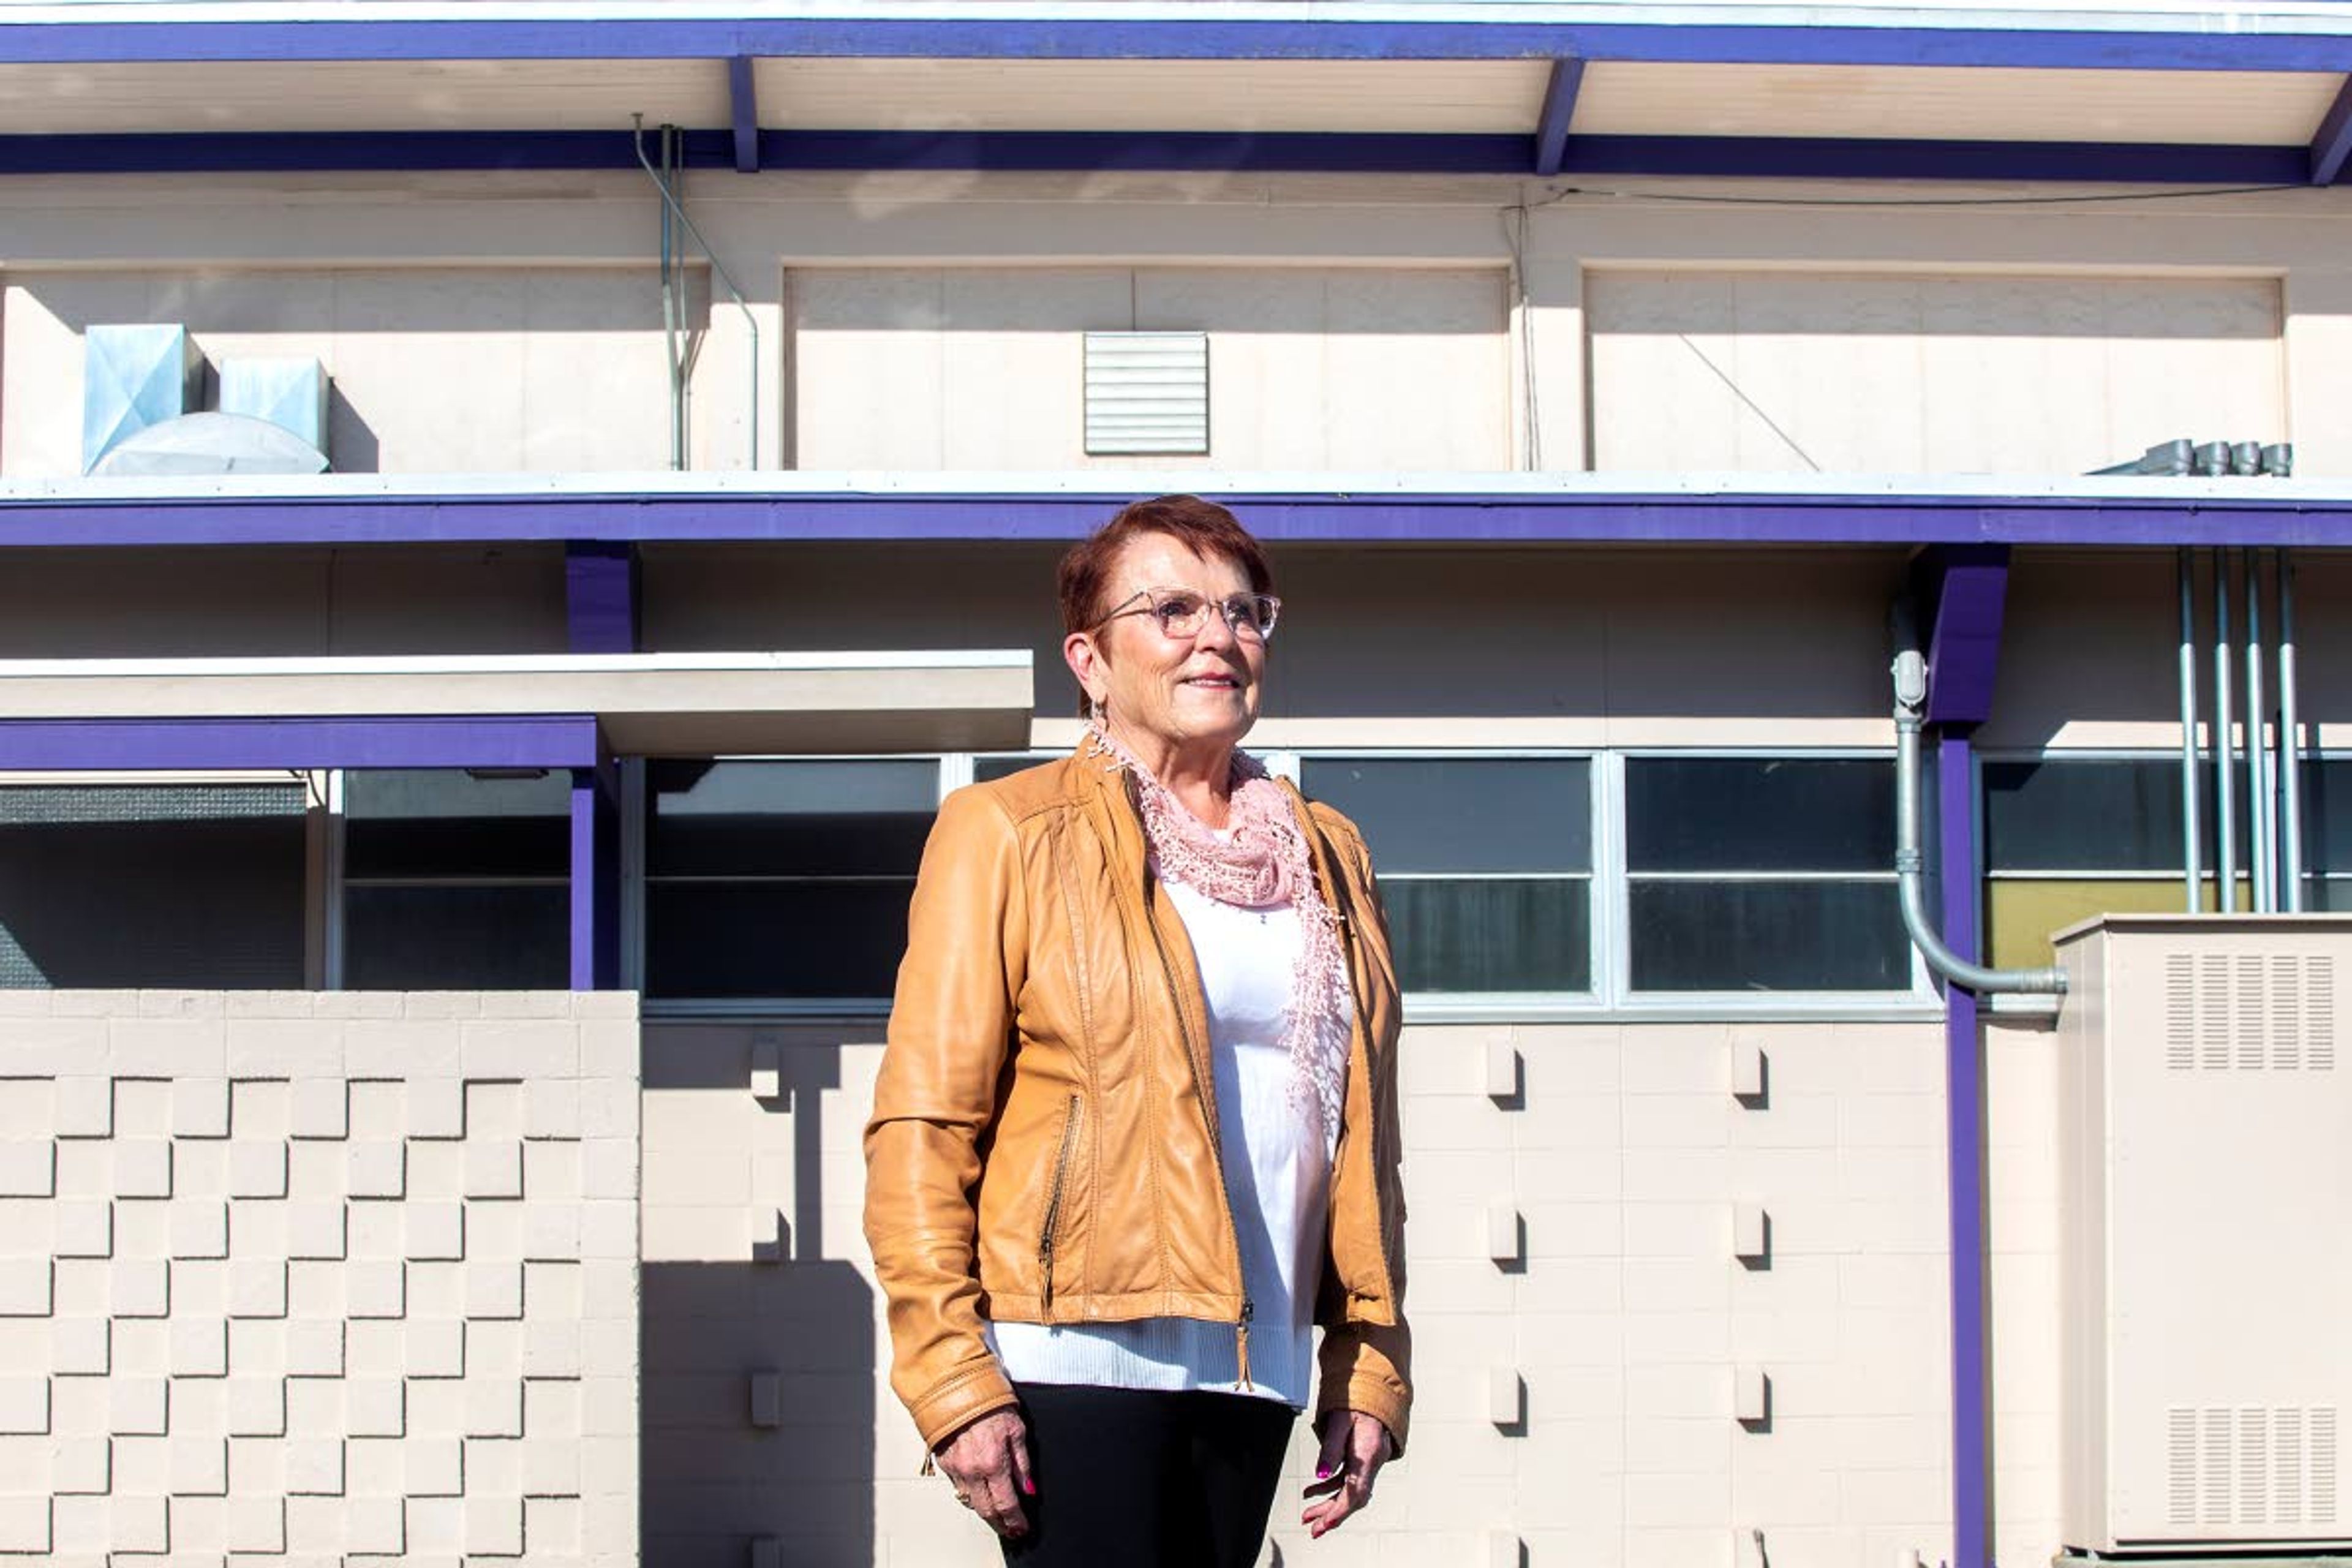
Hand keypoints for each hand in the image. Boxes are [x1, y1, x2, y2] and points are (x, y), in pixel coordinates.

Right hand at [934, 1408, 1034, 1539]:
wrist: (956, 1387)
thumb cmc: (988, 1403)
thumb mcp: (1016, 1430)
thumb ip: (1022, 1463)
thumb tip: (1028, 1489)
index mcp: (994, 1463)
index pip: (1007, 1504)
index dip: (1015, 1520)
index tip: (1022, 1528)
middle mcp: (972, 1471)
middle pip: (986, 1511)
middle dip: (1000, 1524)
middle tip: (1010, 1530)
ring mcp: (955, 1469)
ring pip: (970, 1502)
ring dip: (984, 1512)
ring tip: (997, 1517)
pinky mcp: (943, 1464)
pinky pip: (958, 1487)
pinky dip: (970, 1495)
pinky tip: (979, 1494)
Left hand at [1301, 1408, 1391, 1538]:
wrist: (1374, 1390)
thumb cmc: (1357, 1401)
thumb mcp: (1338, 1421)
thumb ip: (1330, 1449)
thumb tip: (1320, 1475)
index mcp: (1369, 1451)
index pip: (1357, 1489)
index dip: (1342, 1509)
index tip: (1327, 1523)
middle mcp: (1373, 1460)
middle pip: (1354, 1496)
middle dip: (1333, 1514)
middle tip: (1313, 1529)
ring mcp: (1370, 1462)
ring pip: (1351, 1490)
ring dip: (1329, 1504)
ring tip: (1308, 1516)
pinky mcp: (1363, 1460)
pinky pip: (1348, 1480)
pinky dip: (1330, 1488)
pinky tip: (1313, 1492)